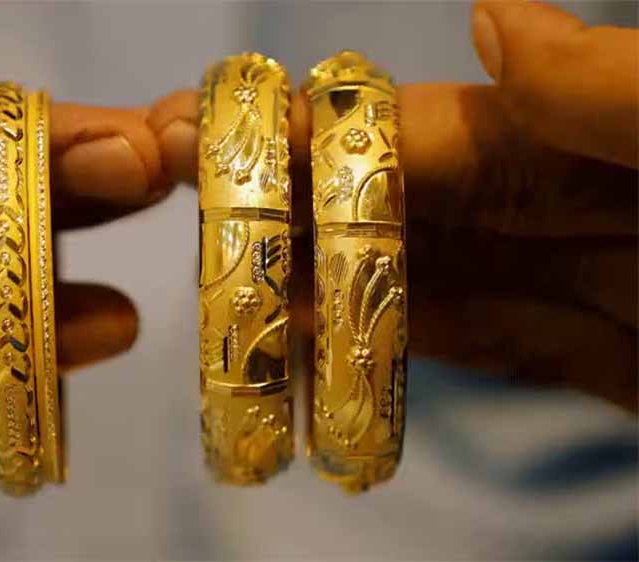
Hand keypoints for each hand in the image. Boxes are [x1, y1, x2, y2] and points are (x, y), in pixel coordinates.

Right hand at [150, 0, 636, 410]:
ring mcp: (587, 286)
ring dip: (325, 290)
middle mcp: (569, 201)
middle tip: (185, 214)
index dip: (310, 136)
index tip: (200, 135)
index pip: (421, 133)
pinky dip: (409, 352)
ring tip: (228, 292)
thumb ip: (608, 94)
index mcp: (583, 137)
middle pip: (401, 205)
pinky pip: (496, 352)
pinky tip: (326, 346)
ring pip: (426, 284)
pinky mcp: (614, 365)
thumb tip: (485, 16)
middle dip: (292, 208)